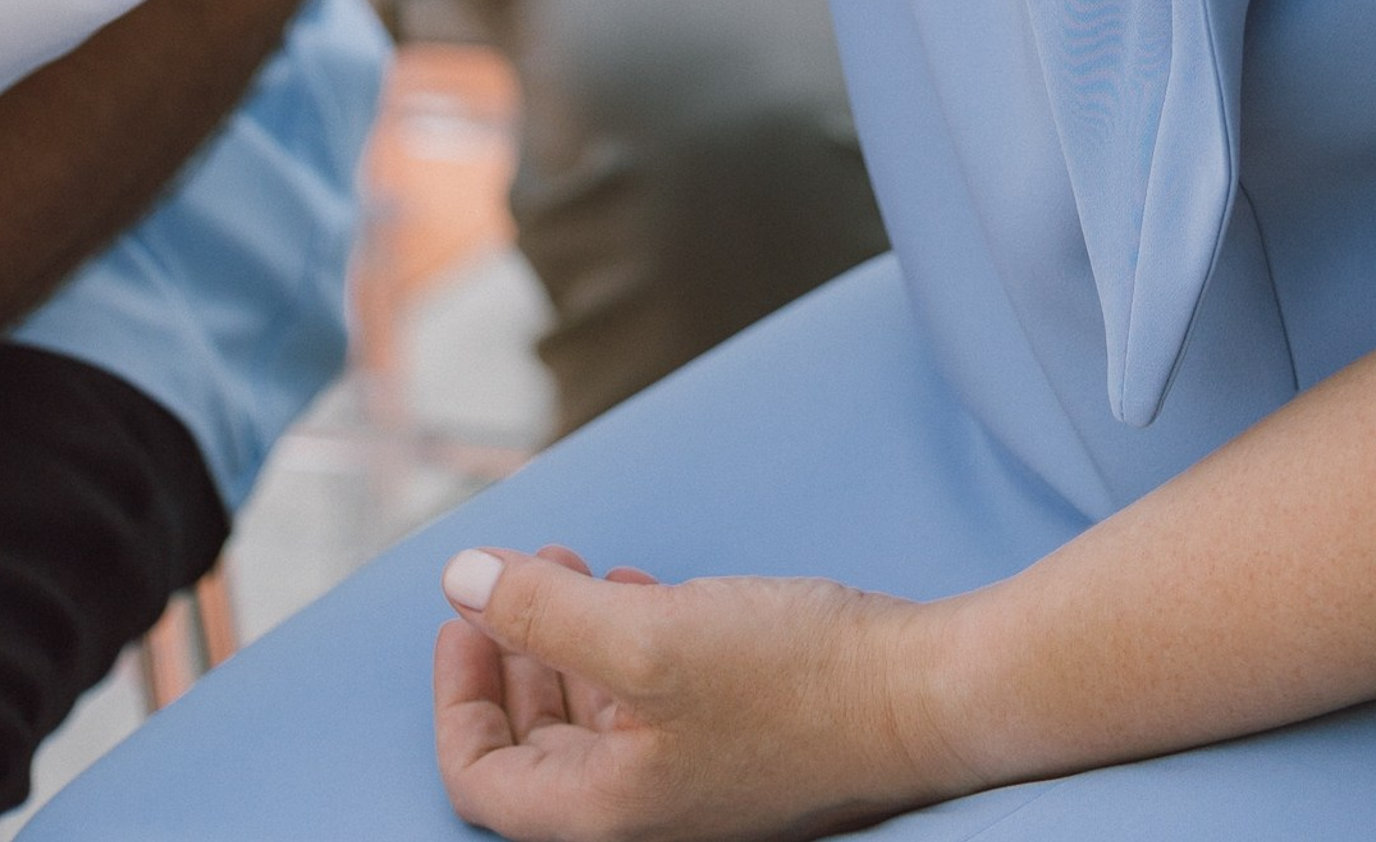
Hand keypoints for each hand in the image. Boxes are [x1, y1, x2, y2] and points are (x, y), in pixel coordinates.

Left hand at [433, 542, 966, 838]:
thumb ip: (544, 612)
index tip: (463, 612)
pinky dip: (624, 640)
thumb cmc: (788, 681)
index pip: (483, 777)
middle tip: (510, 573)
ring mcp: (689, 777)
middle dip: (513, 650)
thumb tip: (459, 581)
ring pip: (591, 715)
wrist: (917, 694)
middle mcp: (640, 809)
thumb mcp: (648, 637)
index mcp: (604, 812)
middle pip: (534, 744)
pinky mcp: (732, 739)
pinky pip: (648, 698)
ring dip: (567, 636)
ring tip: (570, 564)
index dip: (460, 694)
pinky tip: (637, 584)